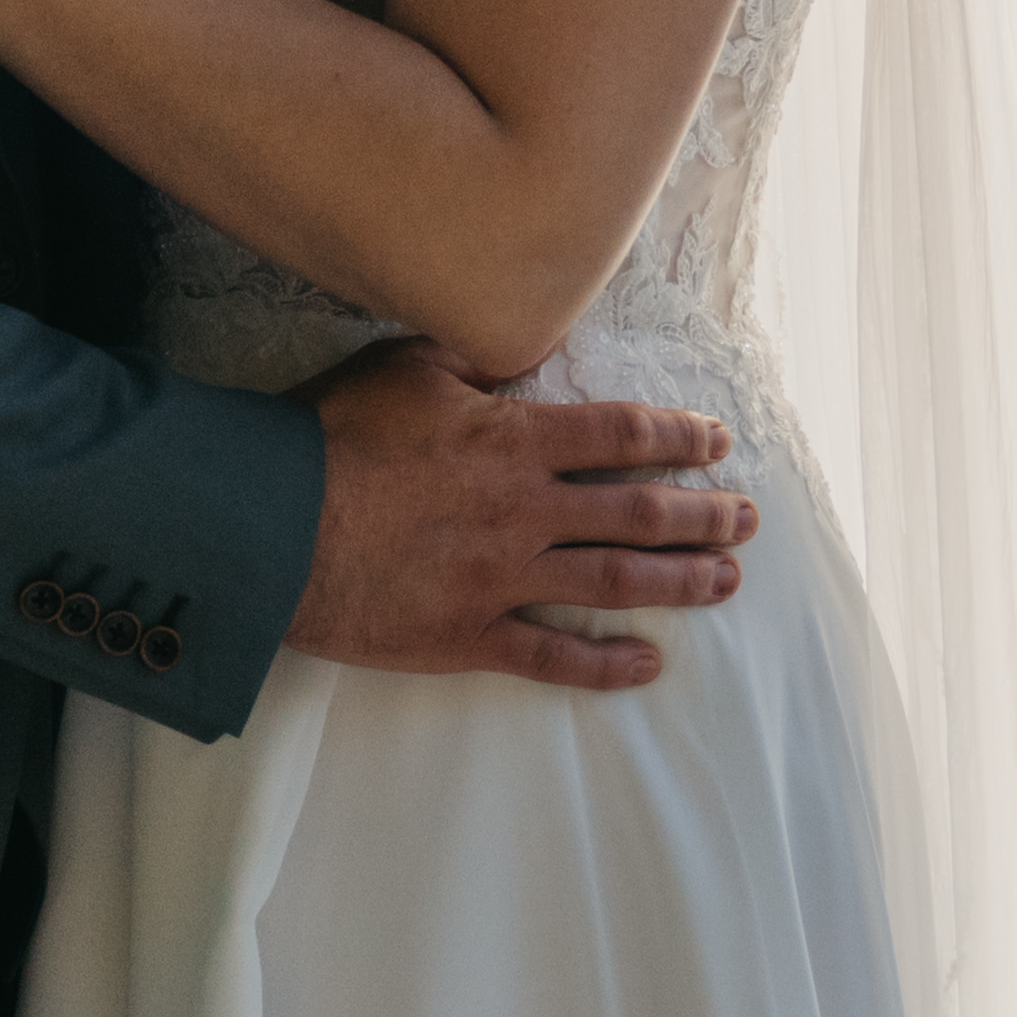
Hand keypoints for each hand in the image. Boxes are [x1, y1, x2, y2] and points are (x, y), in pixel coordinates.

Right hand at [288, 347, 749, 692]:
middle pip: (638, 514)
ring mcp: (501, 580)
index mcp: (513, 442)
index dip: (679, 438)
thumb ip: (471, 360)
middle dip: (703, 515)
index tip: (718, 443)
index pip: (621, 436)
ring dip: (680, 583)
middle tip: (748, 520)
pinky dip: (606, 665)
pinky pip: (553, 658)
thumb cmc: (330, 436)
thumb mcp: (404, 367)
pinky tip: (649, 663)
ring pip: (614, 584)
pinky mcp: (468, 637)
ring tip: (727, 581)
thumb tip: (514, 351)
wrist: (269, 523)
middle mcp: (524, 512)